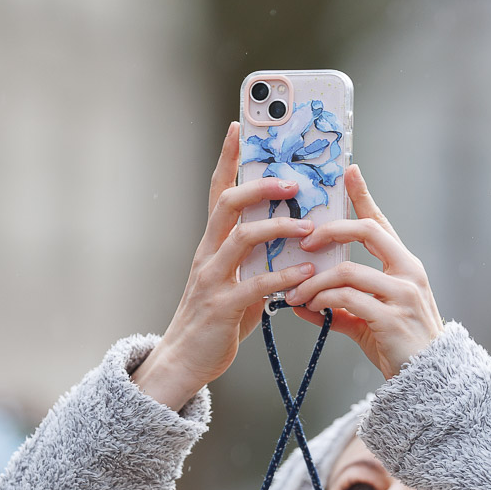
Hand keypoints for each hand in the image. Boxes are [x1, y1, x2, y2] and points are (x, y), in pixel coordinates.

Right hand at [132, 122, 316, 410]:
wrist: (182, 362)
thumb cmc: (213, 323)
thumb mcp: (235, 283)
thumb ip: (258, 262)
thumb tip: (292, 247)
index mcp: (211, 244)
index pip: (219, 191)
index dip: (228, 158)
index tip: (240, 127)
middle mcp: (207, 254)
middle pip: (229, 204)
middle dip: (260, 186)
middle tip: (292, 181)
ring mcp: (212, 279)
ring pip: (242, 238)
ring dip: (278, 228)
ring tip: (308, 229)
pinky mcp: (222, 307)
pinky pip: (255, 285)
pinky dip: (284, 278)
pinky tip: (306, 276)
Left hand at [283, 165, 443, 378]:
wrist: (426, 381)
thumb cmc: (398, 347)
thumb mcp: (367, 321)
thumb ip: (338, 308)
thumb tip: (302, 304)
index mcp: (404, 266)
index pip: (381, 223)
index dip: (364, 196)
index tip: (348, 171)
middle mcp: (408, 272)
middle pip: (368, 231)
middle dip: (330, 230)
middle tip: (303, 241)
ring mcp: (402, 294)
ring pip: (348, 270)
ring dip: (315, 280)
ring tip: (295, 292)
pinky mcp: (391, 317)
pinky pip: (347, 298)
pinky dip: (322, 300)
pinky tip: (307, 307)